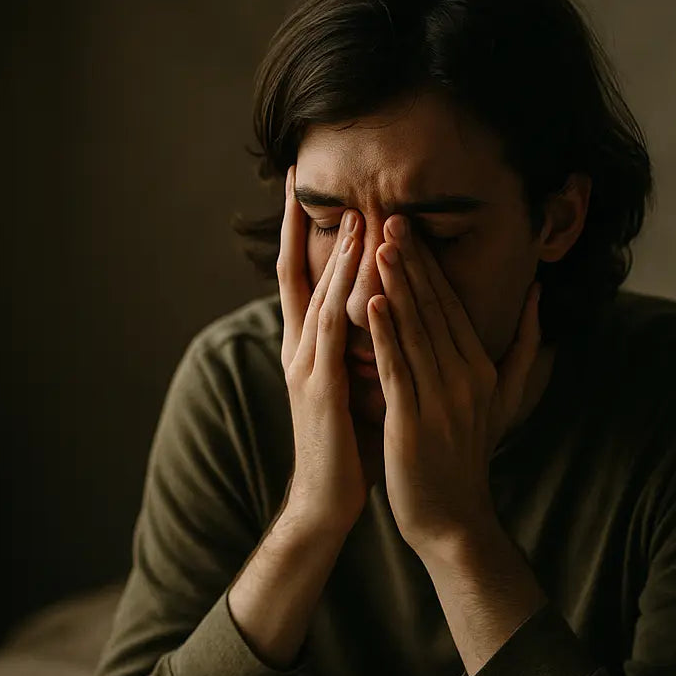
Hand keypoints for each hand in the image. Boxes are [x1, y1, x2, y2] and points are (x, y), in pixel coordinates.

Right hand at [276, 164, 375, 536]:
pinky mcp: (320, 389)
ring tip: (354, 213)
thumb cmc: (345, 445)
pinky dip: (345, 298)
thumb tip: (380, 314)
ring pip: (319, 295)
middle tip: (300, 176)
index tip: (303, 191)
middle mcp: (298, 348)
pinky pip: (334, 333)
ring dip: (338, 254)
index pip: (300, 277)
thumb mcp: (352, 384)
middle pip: (295, 273)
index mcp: (306, 346)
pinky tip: (361, 272)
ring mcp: (305, 366)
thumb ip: (358, 347)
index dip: (300, 234)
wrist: (325, 499)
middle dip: (298, 225)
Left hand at [367, 214, 542, 556]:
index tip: (410, 224)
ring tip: (377, 245)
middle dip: (411, 262)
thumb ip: (525, 346)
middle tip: (389, 216)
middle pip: (435, 309)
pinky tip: (371, 303)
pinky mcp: (414, 421)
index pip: (453, 305)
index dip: (430, 264)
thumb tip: (538, 296)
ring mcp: (441, 399)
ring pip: (415, 331)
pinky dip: (384, 335)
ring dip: (397, 286)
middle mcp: (467, 378)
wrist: (452, 518)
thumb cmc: (468, 457)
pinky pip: (397, 369)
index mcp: (484, 368)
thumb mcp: (507, 399)